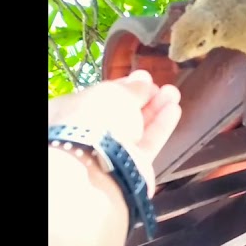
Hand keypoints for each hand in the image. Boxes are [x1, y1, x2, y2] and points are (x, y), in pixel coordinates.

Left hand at [47, 70, 181, 196]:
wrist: (99, 165)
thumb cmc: (98, 119)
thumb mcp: (116, 93)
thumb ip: (133, 88)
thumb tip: (145, 83)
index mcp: (72, 111)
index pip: (100, 96)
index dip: (123, 86)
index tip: (143, 77)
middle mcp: (89, 132)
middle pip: (121, 113)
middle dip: (143, 98)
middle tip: (160, 85)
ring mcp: (109, 152)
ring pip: (136, 128)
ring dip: (155, 110)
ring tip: (173, 93)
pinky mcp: (130, 167)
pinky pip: (147, 143)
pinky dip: (160, 127)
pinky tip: (174, 110)